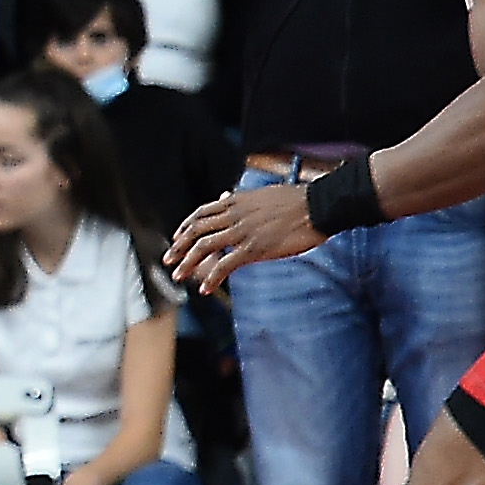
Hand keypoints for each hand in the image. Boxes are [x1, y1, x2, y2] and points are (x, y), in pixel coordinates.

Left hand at [168, 177, 323, 292]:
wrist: (317, 206)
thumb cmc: (296, 202)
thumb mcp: (262, 195)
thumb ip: (241, 200)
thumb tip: (226, 197)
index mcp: (236, 201)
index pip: (201, 214)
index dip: (185, 227)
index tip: (176, 238)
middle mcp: (234, 215)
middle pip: (196, 231)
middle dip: (179, 247)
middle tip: (168, 260)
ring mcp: (242, 232)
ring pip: (205, 247)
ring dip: (188, 263)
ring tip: (177, 276)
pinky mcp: (254, 248)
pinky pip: (226, 264)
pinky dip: (212, 277)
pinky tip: (205, 289)